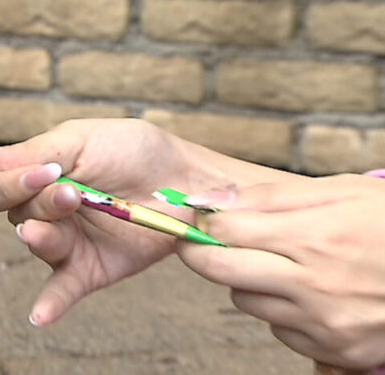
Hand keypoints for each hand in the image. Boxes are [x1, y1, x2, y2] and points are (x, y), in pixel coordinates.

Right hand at [0, 118, 204, 325]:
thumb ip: (26, 152)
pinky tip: (39, 317)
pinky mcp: (89, 270)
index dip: (9, 182)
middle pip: (13, 215)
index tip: (43, 171)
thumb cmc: (133, 151)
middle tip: (71, 192)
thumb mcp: (78, 141)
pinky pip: (61, 291)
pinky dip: (49, 304)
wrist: (186, 180)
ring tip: (70, 216)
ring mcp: (67, 243)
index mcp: (36, 178)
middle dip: (37, 201)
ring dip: (45, 235)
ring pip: (36, 245)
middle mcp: (44, 213)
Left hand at [178, 175, 384, 368]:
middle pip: (220, 271)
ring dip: (249, 282)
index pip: (224, 231)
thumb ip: (270, 195)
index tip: (201, 216)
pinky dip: (282, 311)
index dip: (203, 221)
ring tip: (282, 264)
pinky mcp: (337, 351)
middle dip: (202, 253)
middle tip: (206, 241)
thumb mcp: (341, 191)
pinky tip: (309, 293)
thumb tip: (207, 198)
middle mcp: (317, 285)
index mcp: (316, 237)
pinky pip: (279, 331)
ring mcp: (326, 323)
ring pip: (246, 302)